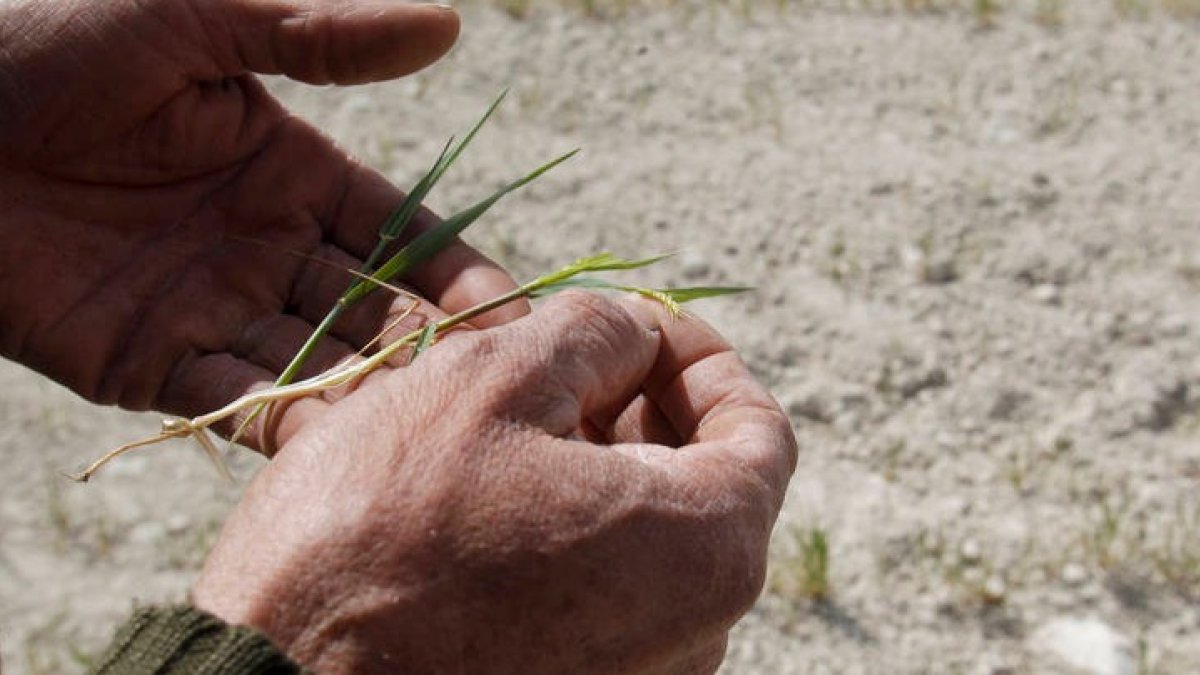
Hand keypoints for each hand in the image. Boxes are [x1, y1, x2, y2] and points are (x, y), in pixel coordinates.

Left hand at [0, 0, 524, 442]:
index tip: (513, 316)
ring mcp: (212, 308)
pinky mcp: (148, 362)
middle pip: (371, 308)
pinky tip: (337, 449)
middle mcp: (265, 245)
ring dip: (369, 396)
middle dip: (428, 348)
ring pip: (314, 363)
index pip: (399, 233)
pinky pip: (230, 400)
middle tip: (491, 392)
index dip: (457, 274)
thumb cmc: (49, 42)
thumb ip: (320, 37)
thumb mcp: (198, 20)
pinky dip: (282, 424)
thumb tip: (447, 24)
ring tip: (428, 430)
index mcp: (290, 171)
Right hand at [192, 292, 797, 673]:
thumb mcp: (494, 380)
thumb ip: (594, 334)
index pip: (759, 432)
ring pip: (645, 543)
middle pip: (704, 488)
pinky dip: (570, 530)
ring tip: (521, 415)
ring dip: (601, 464)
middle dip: (646, 405)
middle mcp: (695, 635)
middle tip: (571, 358)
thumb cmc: (383, 527)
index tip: (645, 324)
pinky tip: (495, 493)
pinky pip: (601, 598)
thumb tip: (635, 335)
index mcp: (705, 549)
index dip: (704, 359)